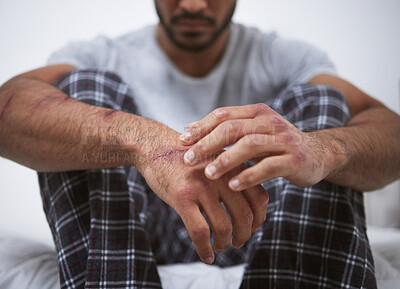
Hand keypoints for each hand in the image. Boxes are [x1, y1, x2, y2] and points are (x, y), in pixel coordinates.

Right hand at [136, 125, 268, 264]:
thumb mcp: (215, 160)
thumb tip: (248, 207)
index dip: (259, 219)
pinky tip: (206, 256)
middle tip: (238, 242)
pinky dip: (205, 250)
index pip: (260, 198)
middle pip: (245, 216)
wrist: (155, 146)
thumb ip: (233, 177)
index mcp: (232, 167)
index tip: (252, 228)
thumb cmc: (186, 157)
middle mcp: (221, 176)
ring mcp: (202, 187)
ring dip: (224, 244)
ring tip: (220, 247)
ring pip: (224, 227)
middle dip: (244, 235)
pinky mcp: (182, 197)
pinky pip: (200, 232)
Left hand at [179, 103, 342, 190]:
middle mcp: (270, 122)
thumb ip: (226, 129)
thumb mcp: (252, 132)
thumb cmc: (277, 144)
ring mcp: (283, 140)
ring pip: (250, 146)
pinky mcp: (294, 159)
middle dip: (207, 143)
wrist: (318, 153)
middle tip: (188, 158)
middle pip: (233, 128)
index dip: (201, 126)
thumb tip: (190, 128)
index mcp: (257, 113)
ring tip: (207, 173)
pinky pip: (269, 167)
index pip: (223, 115)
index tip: (183, 140)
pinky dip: (249, 176)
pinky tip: (233, 186)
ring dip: (226, 159)